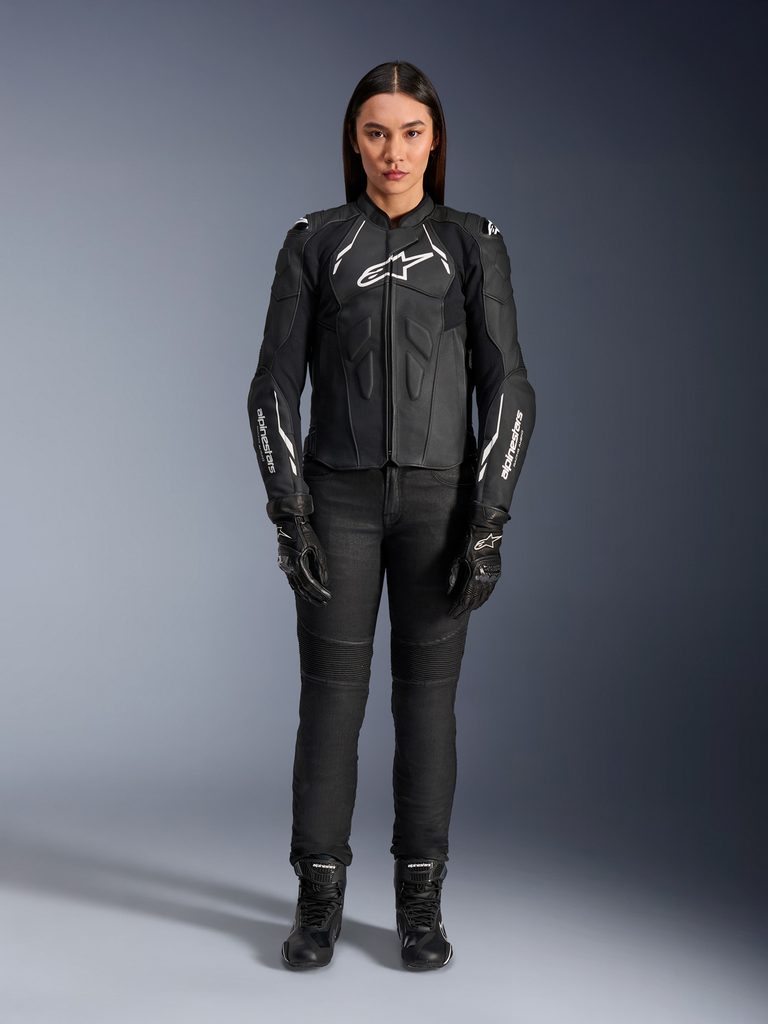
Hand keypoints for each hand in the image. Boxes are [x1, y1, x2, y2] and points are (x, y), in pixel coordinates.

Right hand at [275, 514, 331, 604]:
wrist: (289, 524)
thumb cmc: (305, 534)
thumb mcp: (317, 548)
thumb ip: (321, 566)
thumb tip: (325, 582)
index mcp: (298, 563)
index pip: (310, 583)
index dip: (320, 592)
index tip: (328, 597)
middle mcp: (290, 567)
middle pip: (303, 588)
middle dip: (314, 597)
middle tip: (324, 603)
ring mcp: (285, 567)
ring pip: (296, 586)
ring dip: (306, 595)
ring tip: (316, 601)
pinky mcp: (284, 565)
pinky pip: (291, 581)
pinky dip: (298, 589)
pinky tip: (304, 593)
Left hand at [446, 502, 509, 616]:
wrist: (486, 534)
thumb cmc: (469, 544)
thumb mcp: (457, 560)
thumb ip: (453, 577)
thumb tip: (449, 591)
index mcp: (473, 577)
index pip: (464, 599)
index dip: (457, 608)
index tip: (451, 613)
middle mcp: (483, 580)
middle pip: (473, 601)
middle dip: (463, 609)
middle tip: (456, 615)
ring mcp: (491, 577)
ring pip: (483, 597)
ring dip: (474, 605)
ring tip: (465, 610)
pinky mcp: (495, 573)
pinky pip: (489, 591)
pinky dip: (483, 598)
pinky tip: (479, 601)